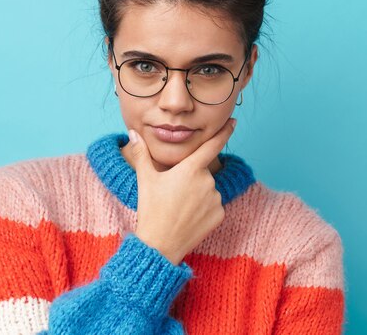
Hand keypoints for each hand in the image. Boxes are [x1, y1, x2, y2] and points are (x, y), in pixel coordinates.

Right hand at [128, 118, 236, 264]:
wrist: (160, 245)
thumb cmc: (151, 210)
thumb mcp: (145, 179)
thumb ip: (142, 153)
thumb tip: (132, 132)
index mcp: (190, 169)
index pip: (212, 145)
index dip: (224, 132)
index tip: (234, 121)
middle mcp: (207, 181)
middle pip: (202, 173)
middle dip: (190, 179)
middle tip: (172, 195)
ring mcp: (216, 199)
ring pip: (208, 190)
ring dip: (197, 195)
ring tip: (178, 209)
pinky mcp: (220, 215)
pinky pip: (213, 206)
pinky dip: (203, 210)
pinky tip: (189, 218)